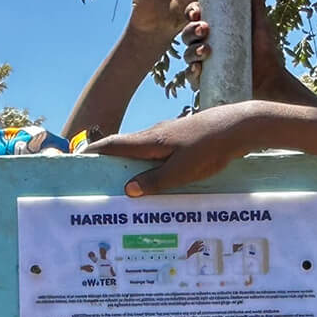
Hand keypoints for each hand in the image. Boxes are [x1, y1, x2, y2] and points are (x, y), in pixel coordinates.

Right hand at [85, 102, 259, 195]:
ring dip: (130, 163)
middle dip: (108, 161)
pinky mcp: (184, 138)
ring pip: (143, 150)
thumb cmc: (210, 149)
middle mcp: (156, 134)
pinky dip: (149, 163)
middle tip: (96, 178)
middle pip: (125, 147)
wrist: (239, 127)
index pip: (113, 145)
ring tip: (123, 182)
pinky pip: (159, 152)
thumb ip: (156, 181)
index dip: (94, 152)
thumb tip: (128, 189)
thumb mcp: (182, 171)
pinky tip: (156, 177)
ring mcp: (170, 134)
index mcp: (150, 141)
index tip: (77, 161)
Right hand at [184, 0, 286, 92]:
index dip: (192, 12)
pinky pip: (191, 77)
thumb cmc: (264, 50)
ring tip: (206, 50)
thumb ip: (254, 1)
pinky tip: (197, 69)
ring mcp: (204, 63)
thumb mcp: (259, 23)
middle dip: (191, 30)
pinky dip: (191, 73)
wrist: (270, 79)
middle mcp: (204, 44)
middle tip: (205, 29)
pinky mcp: (206, 82)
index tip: (198, 11)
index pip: (195, 16)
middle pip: (187, 34)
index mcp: (213, 28)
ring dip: (191, 50)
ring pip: (187, 54)